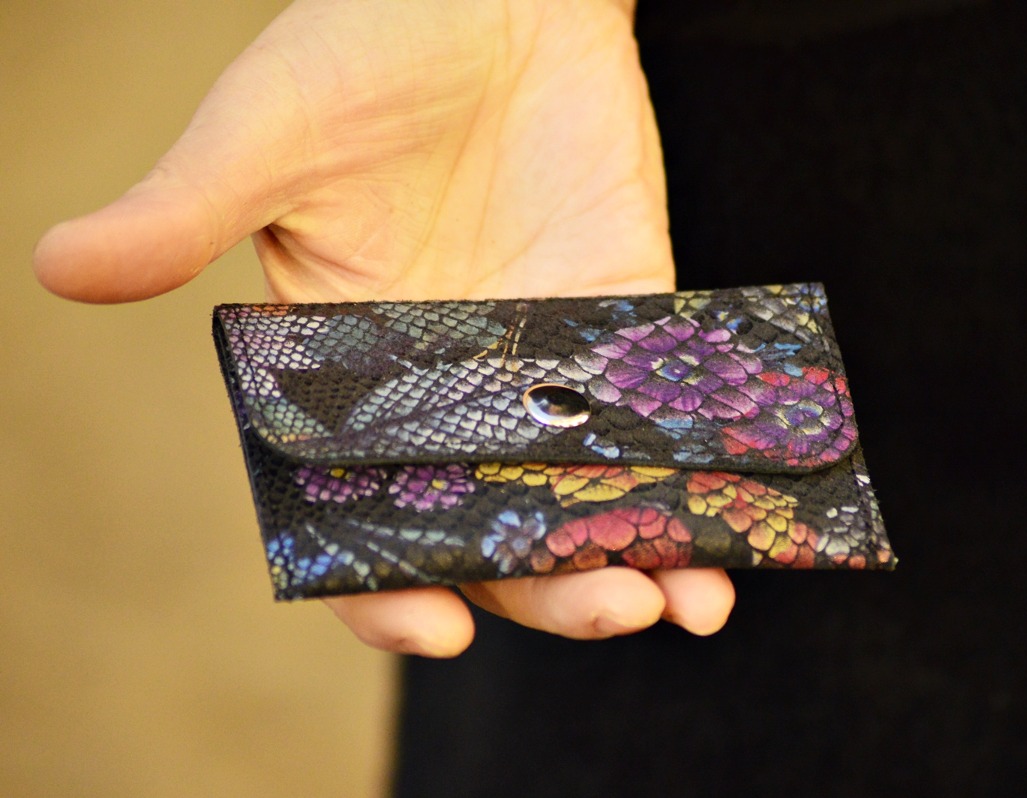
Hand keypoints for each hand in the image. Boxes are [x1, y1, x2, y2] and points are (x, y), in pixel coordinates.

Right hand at [35, 0, 734, 656]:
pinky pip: (660, 419)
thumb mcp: (272, 129)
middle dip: (549, 587)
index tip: (432, 628)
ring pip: (585, 493)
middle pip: (495, 526)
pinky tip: (734, 522)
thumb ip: (186, 210)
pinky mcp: (624, 321)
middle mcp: (448, 392)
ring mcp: (544, 365)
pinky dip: (696, 474)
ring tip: (686, 594)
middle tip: (611, 608)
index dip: (385, 581)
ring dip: (638, 553)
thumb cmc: (367, 44)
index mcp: (347, 377)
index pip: (359, 513)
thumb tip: (57, 266)